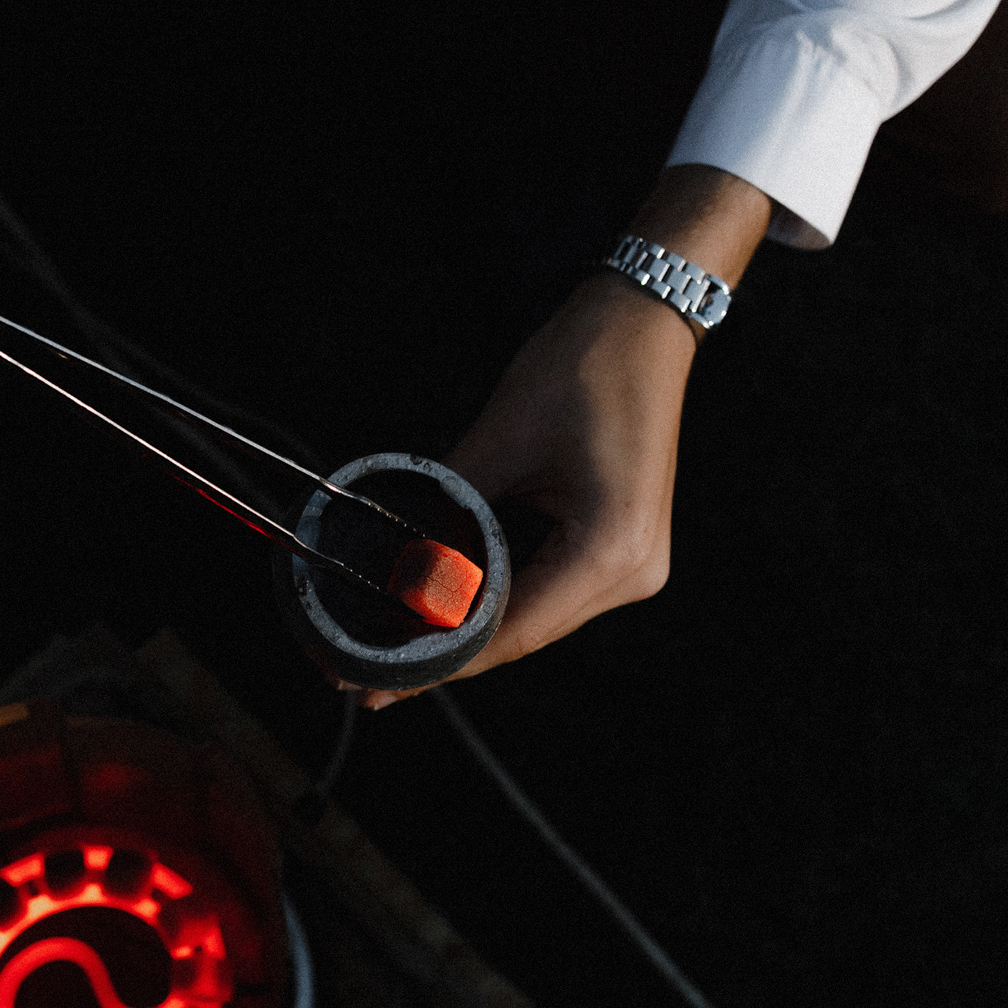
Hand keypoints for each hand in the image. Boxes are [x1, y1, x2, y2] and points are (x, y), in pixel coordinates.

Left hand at [363, 166, 774, 706]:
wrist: (643, 324)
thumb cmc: (583, 366)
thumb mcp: (499, 440)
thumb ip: (446, 514)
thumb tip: (384, 570)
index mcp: (610, 548)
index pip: (510, 630)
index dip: (436, 660)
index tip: (372, 684)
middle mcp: (634, 572)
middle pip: (522, 634)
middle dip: (443, 651)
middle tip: (364, 673)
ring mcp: (635, 566)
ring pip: (533, 619)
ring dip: (466, 628)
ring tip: (393, 647)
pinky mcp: (623, 551)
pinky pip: (549, 592)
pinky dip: (496, 600)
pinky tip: (445, 609)